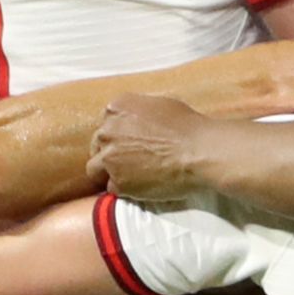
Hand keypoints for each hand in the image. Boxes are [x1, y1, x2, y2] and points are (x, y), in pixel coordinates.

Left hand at [93, 96, 215, 203]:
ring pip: (95, 169)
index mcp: (117, 108)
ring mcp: (110, 158)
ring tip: (131, 177)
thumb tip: (137, 122)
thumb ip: (138, 112)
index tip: (128, 144)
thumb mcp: (160, 105)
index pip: (105, 124)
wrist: (198, 152)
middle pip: (97, 146)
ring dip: (110, 173)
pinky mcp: (118, 182)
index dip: (117, 137)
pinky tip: (141, 187)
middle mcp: (107, 131)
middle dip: (109, 154)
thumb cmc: (188, 127)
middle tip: (129, 162)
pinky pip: (112, 188)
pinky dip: (124, 189)